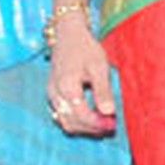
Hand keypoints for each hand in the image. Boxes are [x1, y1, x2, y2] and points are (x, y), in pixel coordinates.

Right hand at [47, 17, 117, 136]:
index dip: (97, 123)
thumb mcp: (99, 67)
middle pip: (71, 122)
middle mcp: (55, 93)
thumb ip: (103, 90)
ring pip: (65, 122)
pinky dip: (76, 120)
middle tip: (111, 126)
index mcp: (67, 86)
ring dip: (84, 127)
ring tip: (103, 123)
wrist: (68, 36)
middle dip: (91, 128)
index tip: (113, 124)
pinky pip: (61, 115)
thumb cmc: (86, 49)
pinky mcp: (52, 95)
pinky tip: (92, 117)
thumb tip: (109, 112)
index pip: (81, 115)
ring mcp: (51, 95)